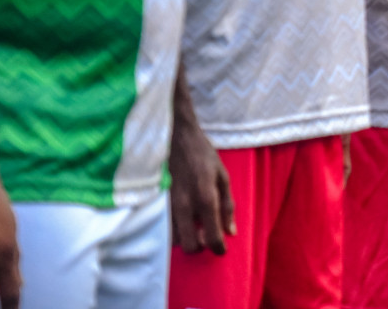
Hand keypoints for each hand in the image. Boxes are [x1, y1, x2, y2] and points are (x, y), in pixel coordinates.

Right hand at [168, 113, 234, 254]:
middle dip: (199, 247)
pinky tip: (183, 217)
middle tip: (206, 236)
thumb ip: (227, 205)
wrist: (175, 137)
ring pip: (174, 239)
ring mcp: (167, 206)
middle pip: (189, 247)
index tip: (221, 249)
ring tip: (195, 225)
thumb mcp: (223, 176)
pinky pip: (165, 227)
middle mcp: (184, 206)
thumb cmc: (202, 155)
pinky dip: (174, 229)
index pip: (212, 237)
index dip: (219, 248)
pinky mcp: (156, 203)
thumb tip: (230, 231)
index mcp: (206, 198)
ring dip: (185, 238)